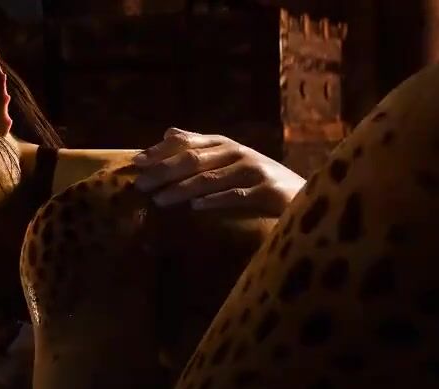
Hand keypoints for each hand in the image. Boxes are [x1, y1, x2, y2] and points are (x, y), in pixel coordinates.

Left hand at [133, 128, 304, 216]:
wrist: (302, 196)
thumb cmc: (260, 180)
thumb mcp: (230, 159)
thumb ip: (201, 147)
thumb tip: (168, 131)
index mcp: (226, 144)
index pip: (187, 143)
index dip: (160, 151)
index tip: (136, 162)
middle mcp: (238, 153)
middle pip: (194, 160)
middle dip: (164, 171)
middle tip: (141, 185)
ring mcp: (254, 171)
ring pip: (210, 179)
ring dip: (181, 189)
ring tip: (159, 200)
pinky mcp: (267, 191)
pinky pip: (235, 196)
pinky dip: (214, 201)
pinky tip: (195, 208)